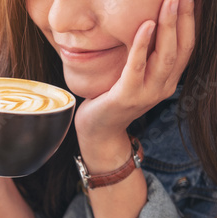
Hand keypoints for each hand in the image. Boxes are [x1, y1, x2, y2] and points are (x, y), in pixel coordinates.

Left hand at [74, 0, 194, 144]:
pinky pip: (136, 67)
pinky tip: (145, 25)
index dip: (190, 21)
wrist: (98, 131)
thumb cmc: (111, 98)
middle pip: (181, 48)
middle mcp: (163, 87)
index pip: (186, 46)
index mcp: (168, 80)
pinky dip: (141, 45)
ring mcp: (146, 94)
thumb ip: (145, 57)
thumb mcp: (134, 75)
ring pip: (165, 56)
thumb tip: (146, 22)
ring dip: (168, 27)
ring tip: (168, 2)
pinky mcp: (126, 97)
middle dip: (184, 18)